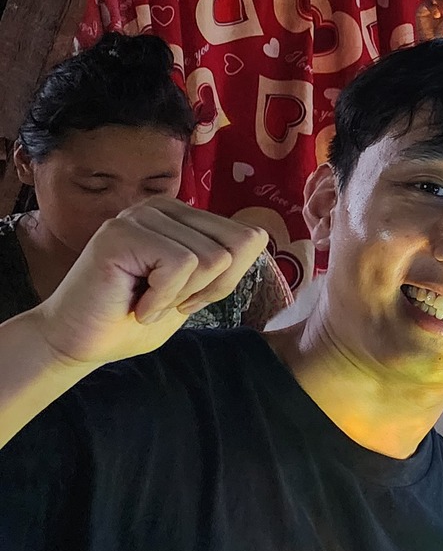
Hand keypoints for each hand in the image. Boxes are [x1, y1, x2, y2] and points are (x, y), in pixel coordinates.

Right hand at [29, 198, 269, 370]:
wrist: (77, 343)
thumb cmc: (133, 320)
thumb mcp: (195, 291)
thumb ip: (225, 262)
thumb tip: (258, 237)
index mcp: (183, 216)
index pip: (250, 238)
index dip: (226, 280)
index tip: (185, 297)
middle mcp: (162, 207)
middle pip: (237, 247)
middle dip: (208, 289)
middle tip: (164, 301)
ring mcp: (141, 215)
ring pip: (211, 258)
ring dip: (180, 295)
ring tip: (145, 300)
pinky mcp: (122, 233)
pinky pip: (181, 265)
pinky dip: (163, 297)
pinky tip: (136, 304)